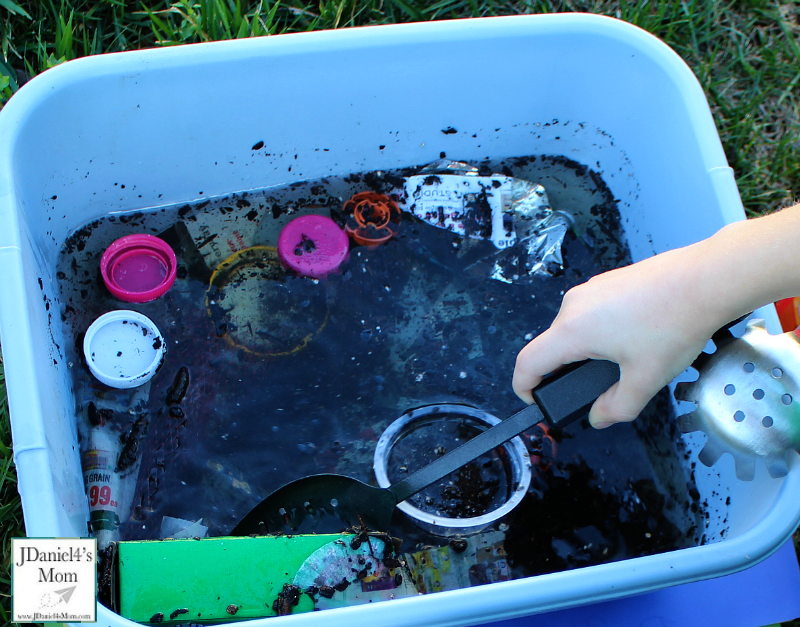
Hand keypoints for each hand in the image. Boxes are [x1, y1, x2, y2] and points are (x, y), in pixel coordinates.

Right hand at [512, 246, 724, 427]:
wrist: (704, 279)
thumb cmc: (675, 323)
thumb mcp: (646, 379)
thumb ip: (617, 407)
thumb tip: (599, 417)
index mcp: (573, 331)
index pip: (527, 363)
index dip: (524, 388)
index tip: (535, 401)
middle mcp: (573, 306)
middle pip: (552, 346)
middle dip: (569, 371)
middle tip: (603, 386)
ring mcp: (589, 289)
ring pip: (573, 328)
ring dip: (588, 350)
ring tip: (628, 359)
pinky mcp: (606, 281)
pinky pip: (590, 312)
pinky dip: (602, 330)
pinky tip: (636, 335)